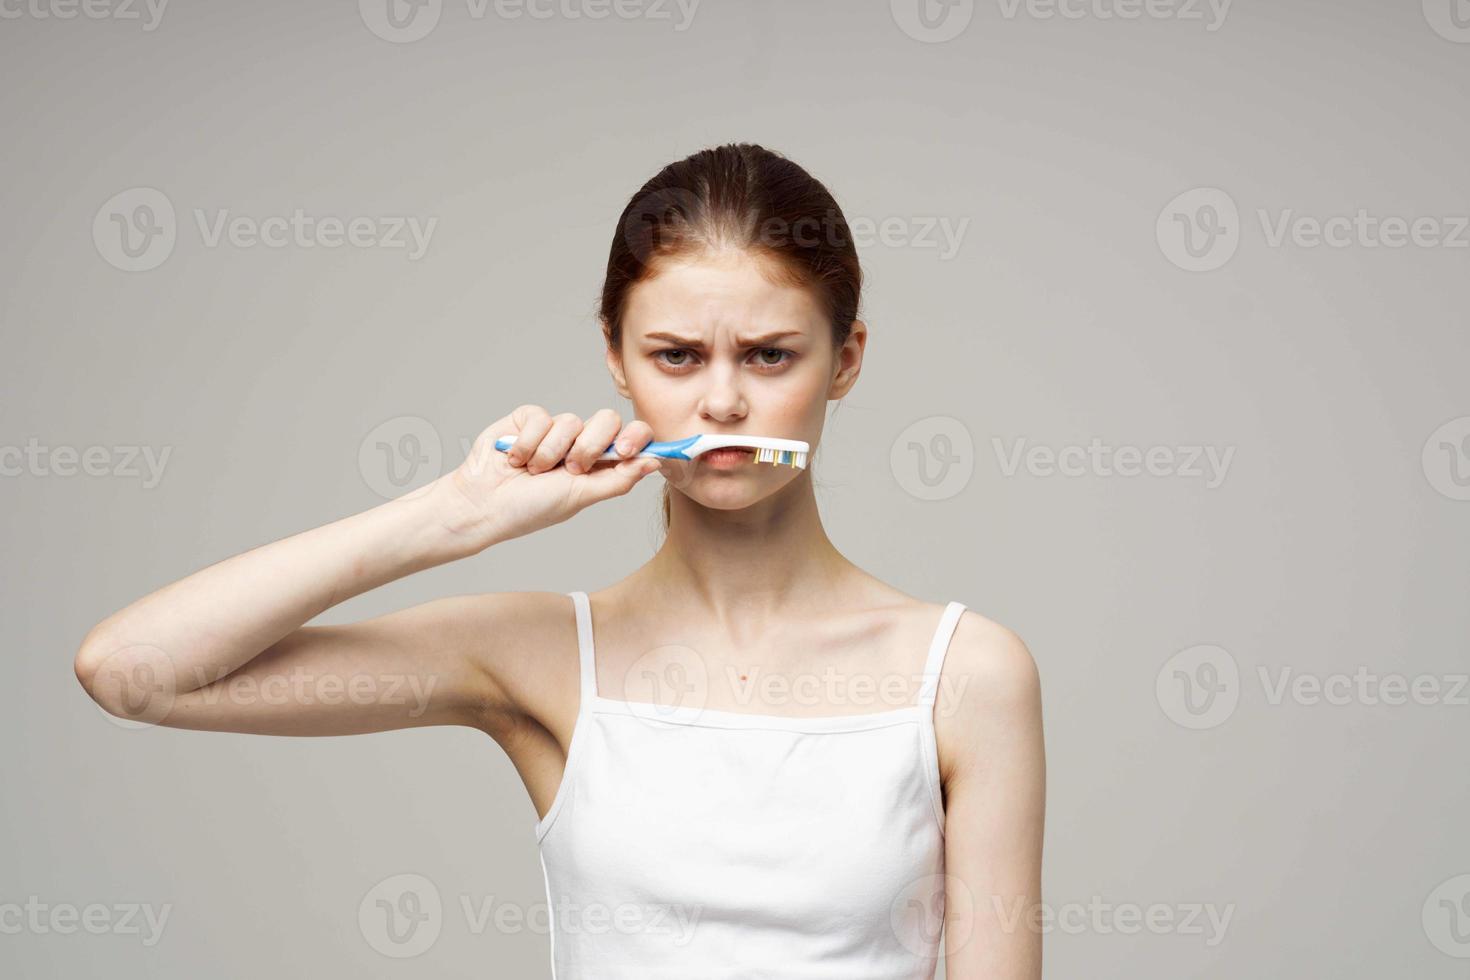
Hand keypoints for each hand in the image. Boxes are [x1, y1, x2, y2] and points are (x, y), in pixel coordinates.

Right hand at [441, 405, 660, 545]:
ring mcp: (555, 430)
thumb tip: (655, 462)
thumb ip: (619, 479)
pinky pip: (541, 417)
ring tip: (533, 471)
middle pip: (607, 420)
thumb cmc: (530, 509)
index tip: (624, 450)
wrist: (483, 504)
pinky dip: (528, 443)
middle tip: (571, 468)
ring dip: (550, 452)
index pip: (632, 438)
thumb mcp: (580, 497)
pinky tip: (515, 458)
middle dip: (590, 446)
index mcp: (600, 465)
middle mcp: (581, 444)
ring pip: (571, 421)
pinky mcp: (529, 419)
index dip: (636, 438)